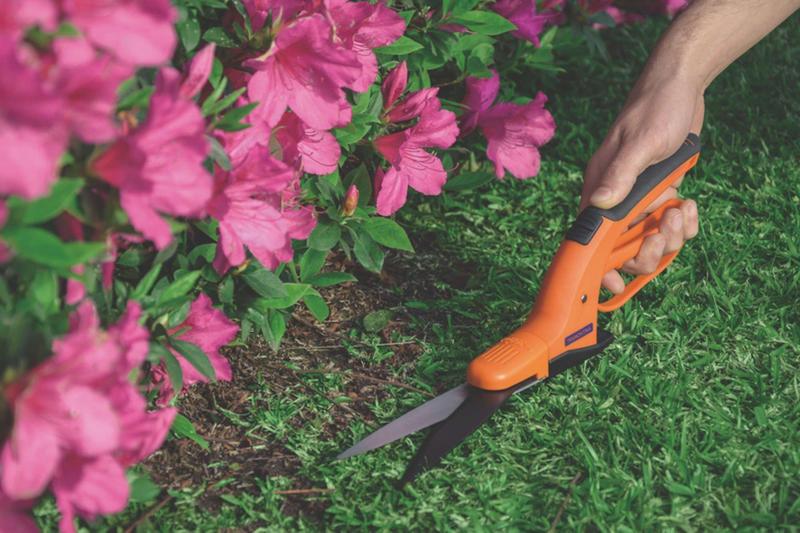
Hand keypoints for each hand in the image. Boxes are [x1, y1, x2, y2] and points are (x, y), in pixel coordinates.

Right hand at [580, 74, 703, 293]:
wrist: (681, 85)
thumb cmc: (655, 108)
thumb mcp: (640, 143)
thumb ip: (620, 175)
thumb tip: (597, 205)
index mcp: (600, 188)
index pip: (591, 237)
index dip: (600, 265)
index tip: (614, 285)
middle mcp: (615, 197)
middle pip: (624, 247)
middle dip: (648, 249)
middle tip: (666, 231)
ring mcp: (639, 197)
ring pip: (650, 239)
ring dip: (671, 235)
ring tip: (683, 208)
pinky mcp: (659, 193)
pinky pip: (669, 225)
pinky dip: (684, 223)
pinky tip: (690, 203)